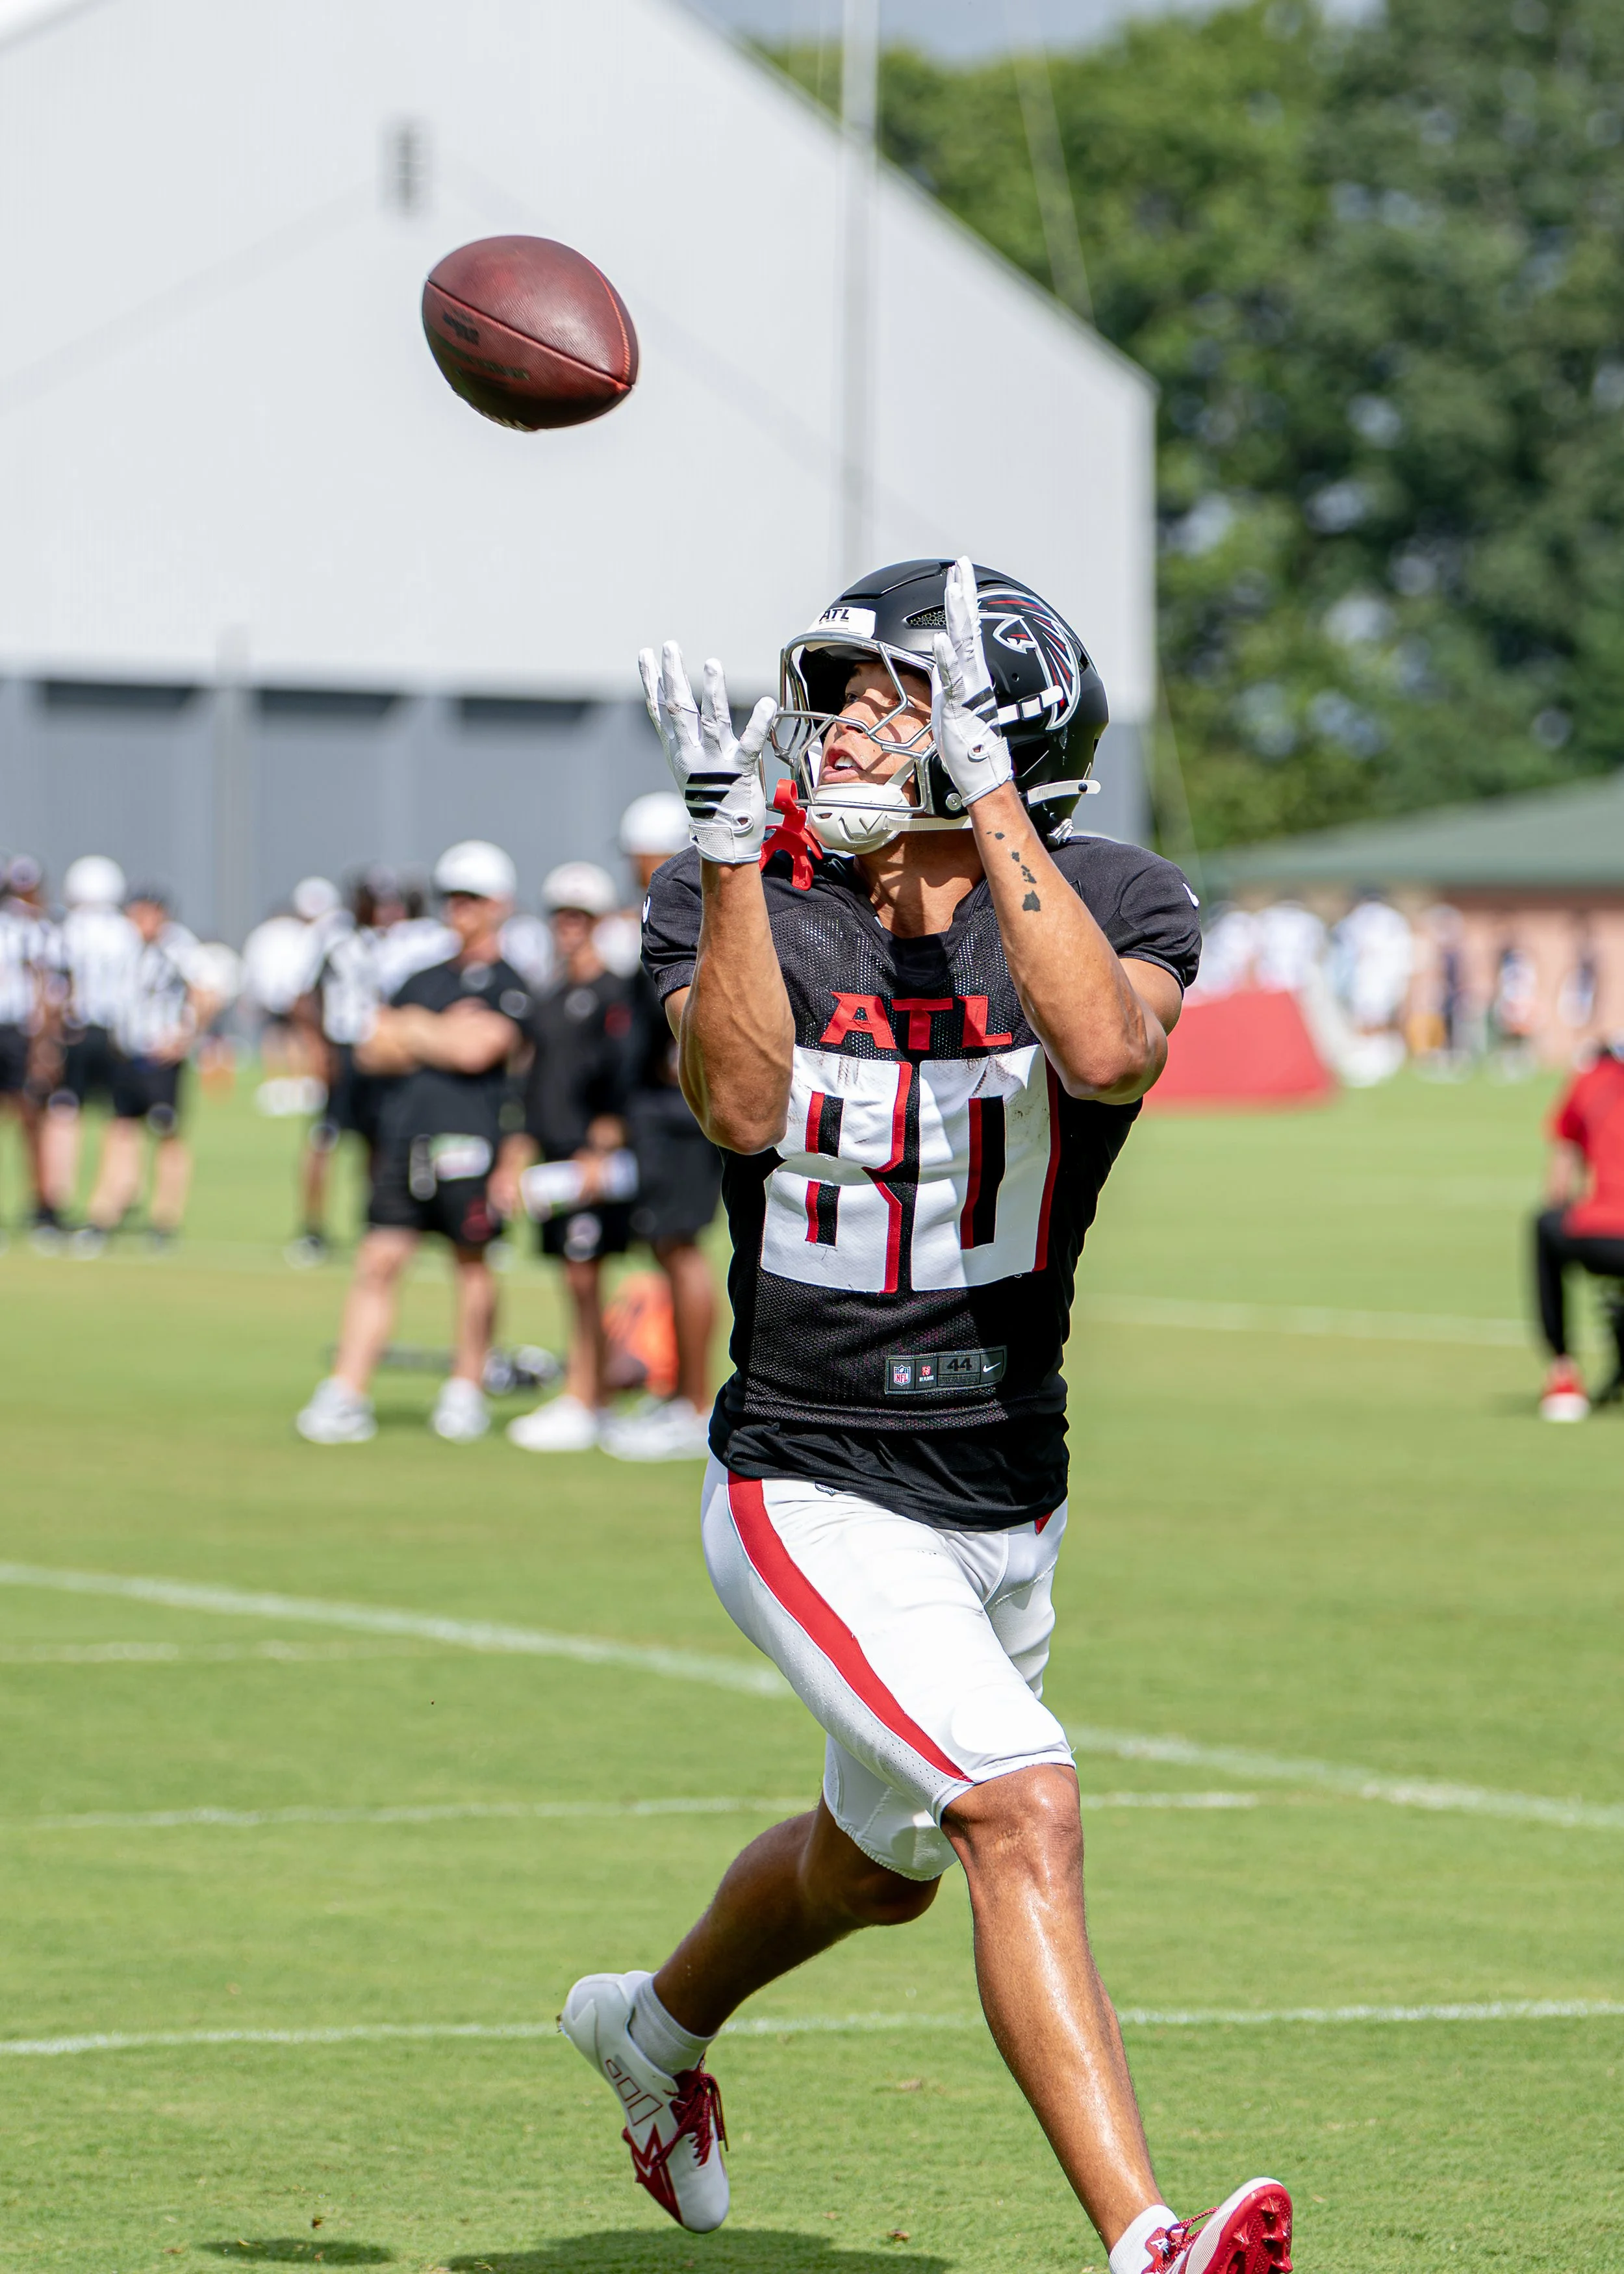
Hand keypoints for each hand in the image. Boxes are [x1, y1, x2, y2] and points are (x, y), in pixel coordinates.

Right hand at [639, 642, 777, 864]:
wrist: (723, 836)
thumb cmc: (711, 796)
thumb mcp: (690, 765)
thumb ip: (685, 737)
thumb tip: (675, 709)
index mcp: (678, 750)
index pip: (660, 710)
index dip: (651, 681)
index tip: (644, 655)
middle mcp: (692, 753)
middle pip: (679, 708)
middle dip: (673, 675)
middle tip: (669, 646)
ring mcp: (715, 761)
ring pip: (711, 720)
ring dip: (712, 691)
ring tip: (712, 663)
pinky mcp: (740, 771)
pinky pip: (749, 743)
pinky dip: (758, 723)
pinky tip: (766, 703)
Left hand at [931, 556, 1012, 808]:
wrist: (981, 773)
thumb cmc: (967, 743)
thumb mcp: (949, 702)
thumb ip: (946, 679)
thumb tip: (939, 661)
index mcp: (968, 672)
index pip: (964, 628)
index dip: (960, 600)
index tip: (958, 573)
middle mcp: (972, 675)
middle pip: (967, 626)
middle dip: (963, 593)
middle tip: (962, 564)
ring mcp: (967, 688)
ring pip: (962, 644)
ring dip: (957, 616)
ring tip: (952, 588)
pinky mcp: (959, 706)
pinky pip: (952, 679)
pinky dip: (946, 658)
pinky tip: (940, 640)